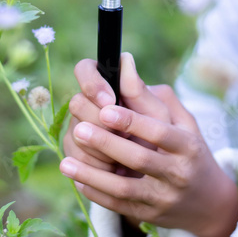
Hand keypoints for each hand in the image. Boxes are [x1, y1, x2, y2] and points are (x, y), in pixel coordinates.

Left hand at [60, 55, 237, 236]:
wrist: (210, 204)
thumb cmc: (190, 151)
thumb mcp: (182, 123)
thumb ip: (150, 97)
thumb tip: (123, 63)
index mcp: (189, 145)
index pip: (159, 132)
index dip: (131, 121)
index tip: (105, 108)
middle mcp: (179, 173)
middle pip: (139, 159)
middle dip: (107, 144)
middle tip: (79, 129)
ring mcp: (164, 198)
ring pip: (125, 189)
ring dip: (92, 176)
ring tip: (65, 162)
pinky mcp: (150, 216)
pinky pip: (119, 206)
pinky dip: (96, 194)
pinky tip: (77, 181)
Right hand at [64, 54, 171, 176]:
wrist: (160, 177)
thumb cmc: (162, 141)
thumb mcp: (158, 118)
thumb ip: (139, 93)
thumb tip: (125, 58)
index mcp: (108, 87)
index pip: (85, 69)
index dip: (92, 83)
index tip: (110, 100)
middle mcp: (88, 105)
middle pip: (77, 103)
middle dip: (99, 122)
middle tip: (126, 137)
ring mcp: (78, 128)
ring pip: (75, 133)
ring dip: (101, 148)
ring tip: (125, 157)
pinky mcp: (74, 153)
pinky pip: (75, 158)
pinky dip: (96, 166)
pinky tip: (114, 171)